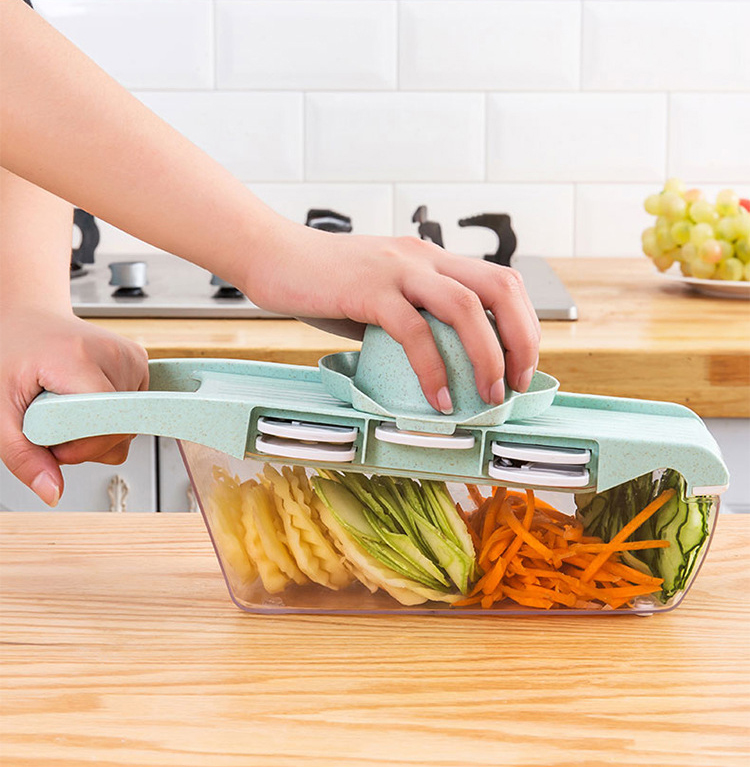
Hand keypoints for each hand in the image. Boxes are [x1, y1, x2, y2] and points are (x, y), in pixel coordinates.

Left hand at [0, 309, 148, 505]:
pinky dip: (110, 418)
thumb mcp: (0, 411)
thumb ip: (24, 456)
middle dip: (87, 443)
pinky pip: (135, 413)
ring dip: (98, 432)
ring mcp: (133, 357)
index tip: (53, 445)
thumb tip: (53, 492)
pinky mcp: (142, 363)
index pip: (108, 424)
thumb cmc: (11, 355)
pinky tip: (87, 401)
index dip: (82, 447)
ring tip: (69, 408)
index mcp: (80, 357)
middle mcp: (116, 354)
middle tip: (53, 423)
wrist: (26, 321)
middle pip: (121, 430)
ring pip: (130, 426)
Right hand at [244, 226, 540, 414]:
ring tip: (489, 395)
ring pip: (465, 307)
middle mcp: (423, 257)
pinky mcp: (369, 289)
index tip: (521, 365)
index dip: (524, 324)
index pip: (502, 281)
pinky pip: (414, 331)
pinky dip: (432, 369)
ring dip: (487, 356)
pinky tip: (436, 398)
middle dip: (521, 340)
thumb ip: (409, 318)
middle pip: (500, 287)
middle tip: (517, 384)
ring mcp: (397, 271)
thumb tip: (436, 363)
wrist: (271, 255)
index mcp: (431, 258)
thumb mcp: (379, 296)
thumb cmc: (322, 282)